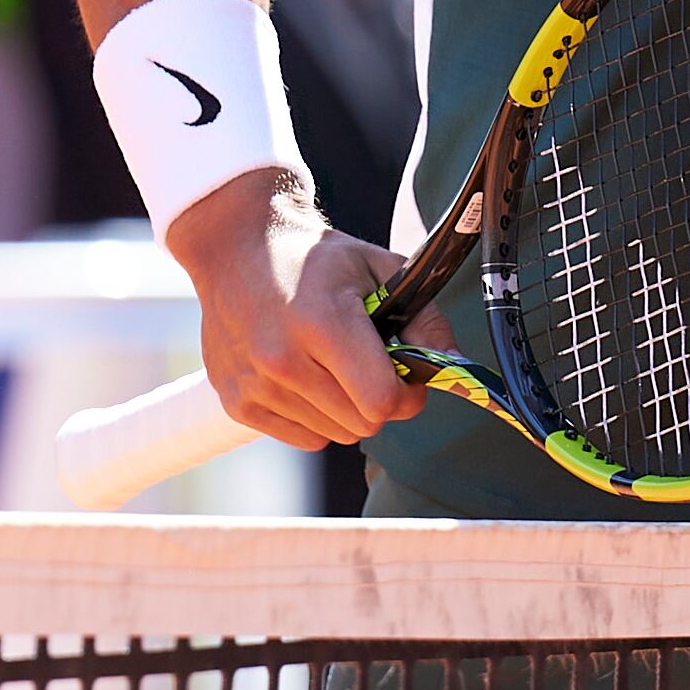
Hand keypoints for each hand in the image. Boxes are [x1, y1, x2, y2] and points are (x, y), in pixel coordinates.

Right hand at [165, 169, 425, 447]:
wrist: (238, 250)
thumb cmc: (315, 259)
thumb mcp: (379, 268)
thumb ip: (425, 318)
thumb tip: (453, 365)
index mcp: (322, 322)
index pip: (381, 400)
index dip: (409, 395)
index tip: (409, 377)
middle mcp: (282, 360)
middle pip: (362, 424)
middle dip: (382, 401)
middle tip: (374, 367)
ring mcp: (255, 386)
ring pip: (335, 436)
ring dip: (349, 410)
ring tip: (336, 366)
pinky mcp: (237, 404)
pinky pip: (304, 439)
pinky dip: (318, 418)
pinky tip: (310, 378)